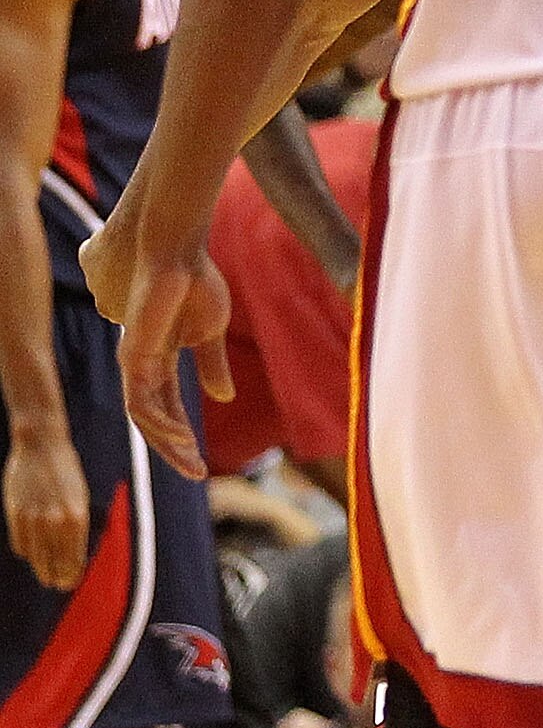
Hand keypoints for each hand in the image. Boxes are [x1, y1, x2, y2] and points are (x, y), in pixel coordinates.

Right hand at [4, 429, 90, 588]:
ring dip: (41, 567)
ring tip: (47, 576)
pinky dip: (27, 551)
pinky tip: (32, 553)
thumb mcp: (78, 497)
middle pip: (53, 562)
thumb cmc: (65, 472)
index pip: (73, 558)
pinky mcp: (15, 516)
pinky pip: (20, 544)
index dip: (72, 574)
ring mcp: (33, 520)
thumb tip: (72, 552)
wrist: (41, 447)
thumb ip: (74, 524)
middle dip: (57, 576)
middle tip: (58, 584)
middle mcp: (55, 521)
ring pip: (35, 557)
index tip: (71, 583)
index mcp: (77, 517)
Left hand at [77, 214, 232, 480]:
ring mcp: (135, 363)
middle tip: (196, 474)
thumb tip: (223, 398)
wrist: (178, 254)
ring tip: (192, 460)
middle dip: (174, 451)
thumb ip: (212, 367)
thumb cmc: (196, 283)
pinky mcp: (133, 357)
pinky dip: (161, 423)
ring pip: (145, 418)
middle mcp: (143, 367)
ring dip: (169, 443)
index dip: (183, 438)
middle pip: (154, 421)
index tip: (203, 464)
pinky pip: (141, 402)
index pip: (168, 409)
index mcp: (162, 361)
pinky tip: (182, 435)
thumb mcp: (210, 333)